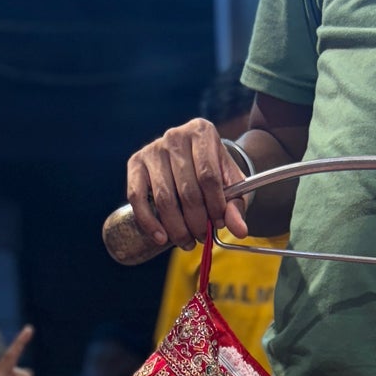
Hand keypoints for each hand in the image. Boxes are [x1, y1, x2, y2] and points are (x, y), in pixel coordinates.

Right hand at [125, 118, 249, 263]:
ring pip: (164, 199)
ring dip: (177, 228)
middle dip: (197, 222)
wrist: (190, 160)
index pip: (209, 177)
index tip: (219, 224)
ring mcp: (152, 149)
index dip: (215, 207)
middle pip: (187, 191)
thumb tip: (240, 231)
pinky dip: (149, 222)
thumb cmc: (213, 174)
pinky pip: (137, 197)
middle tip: (203, 237)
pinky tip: (161, 238)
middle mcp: (175, 136)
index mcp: (202, 132)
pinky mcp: (135, 163)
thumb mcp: (231, 186)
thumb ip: (236, 207)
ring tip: (187, 242)